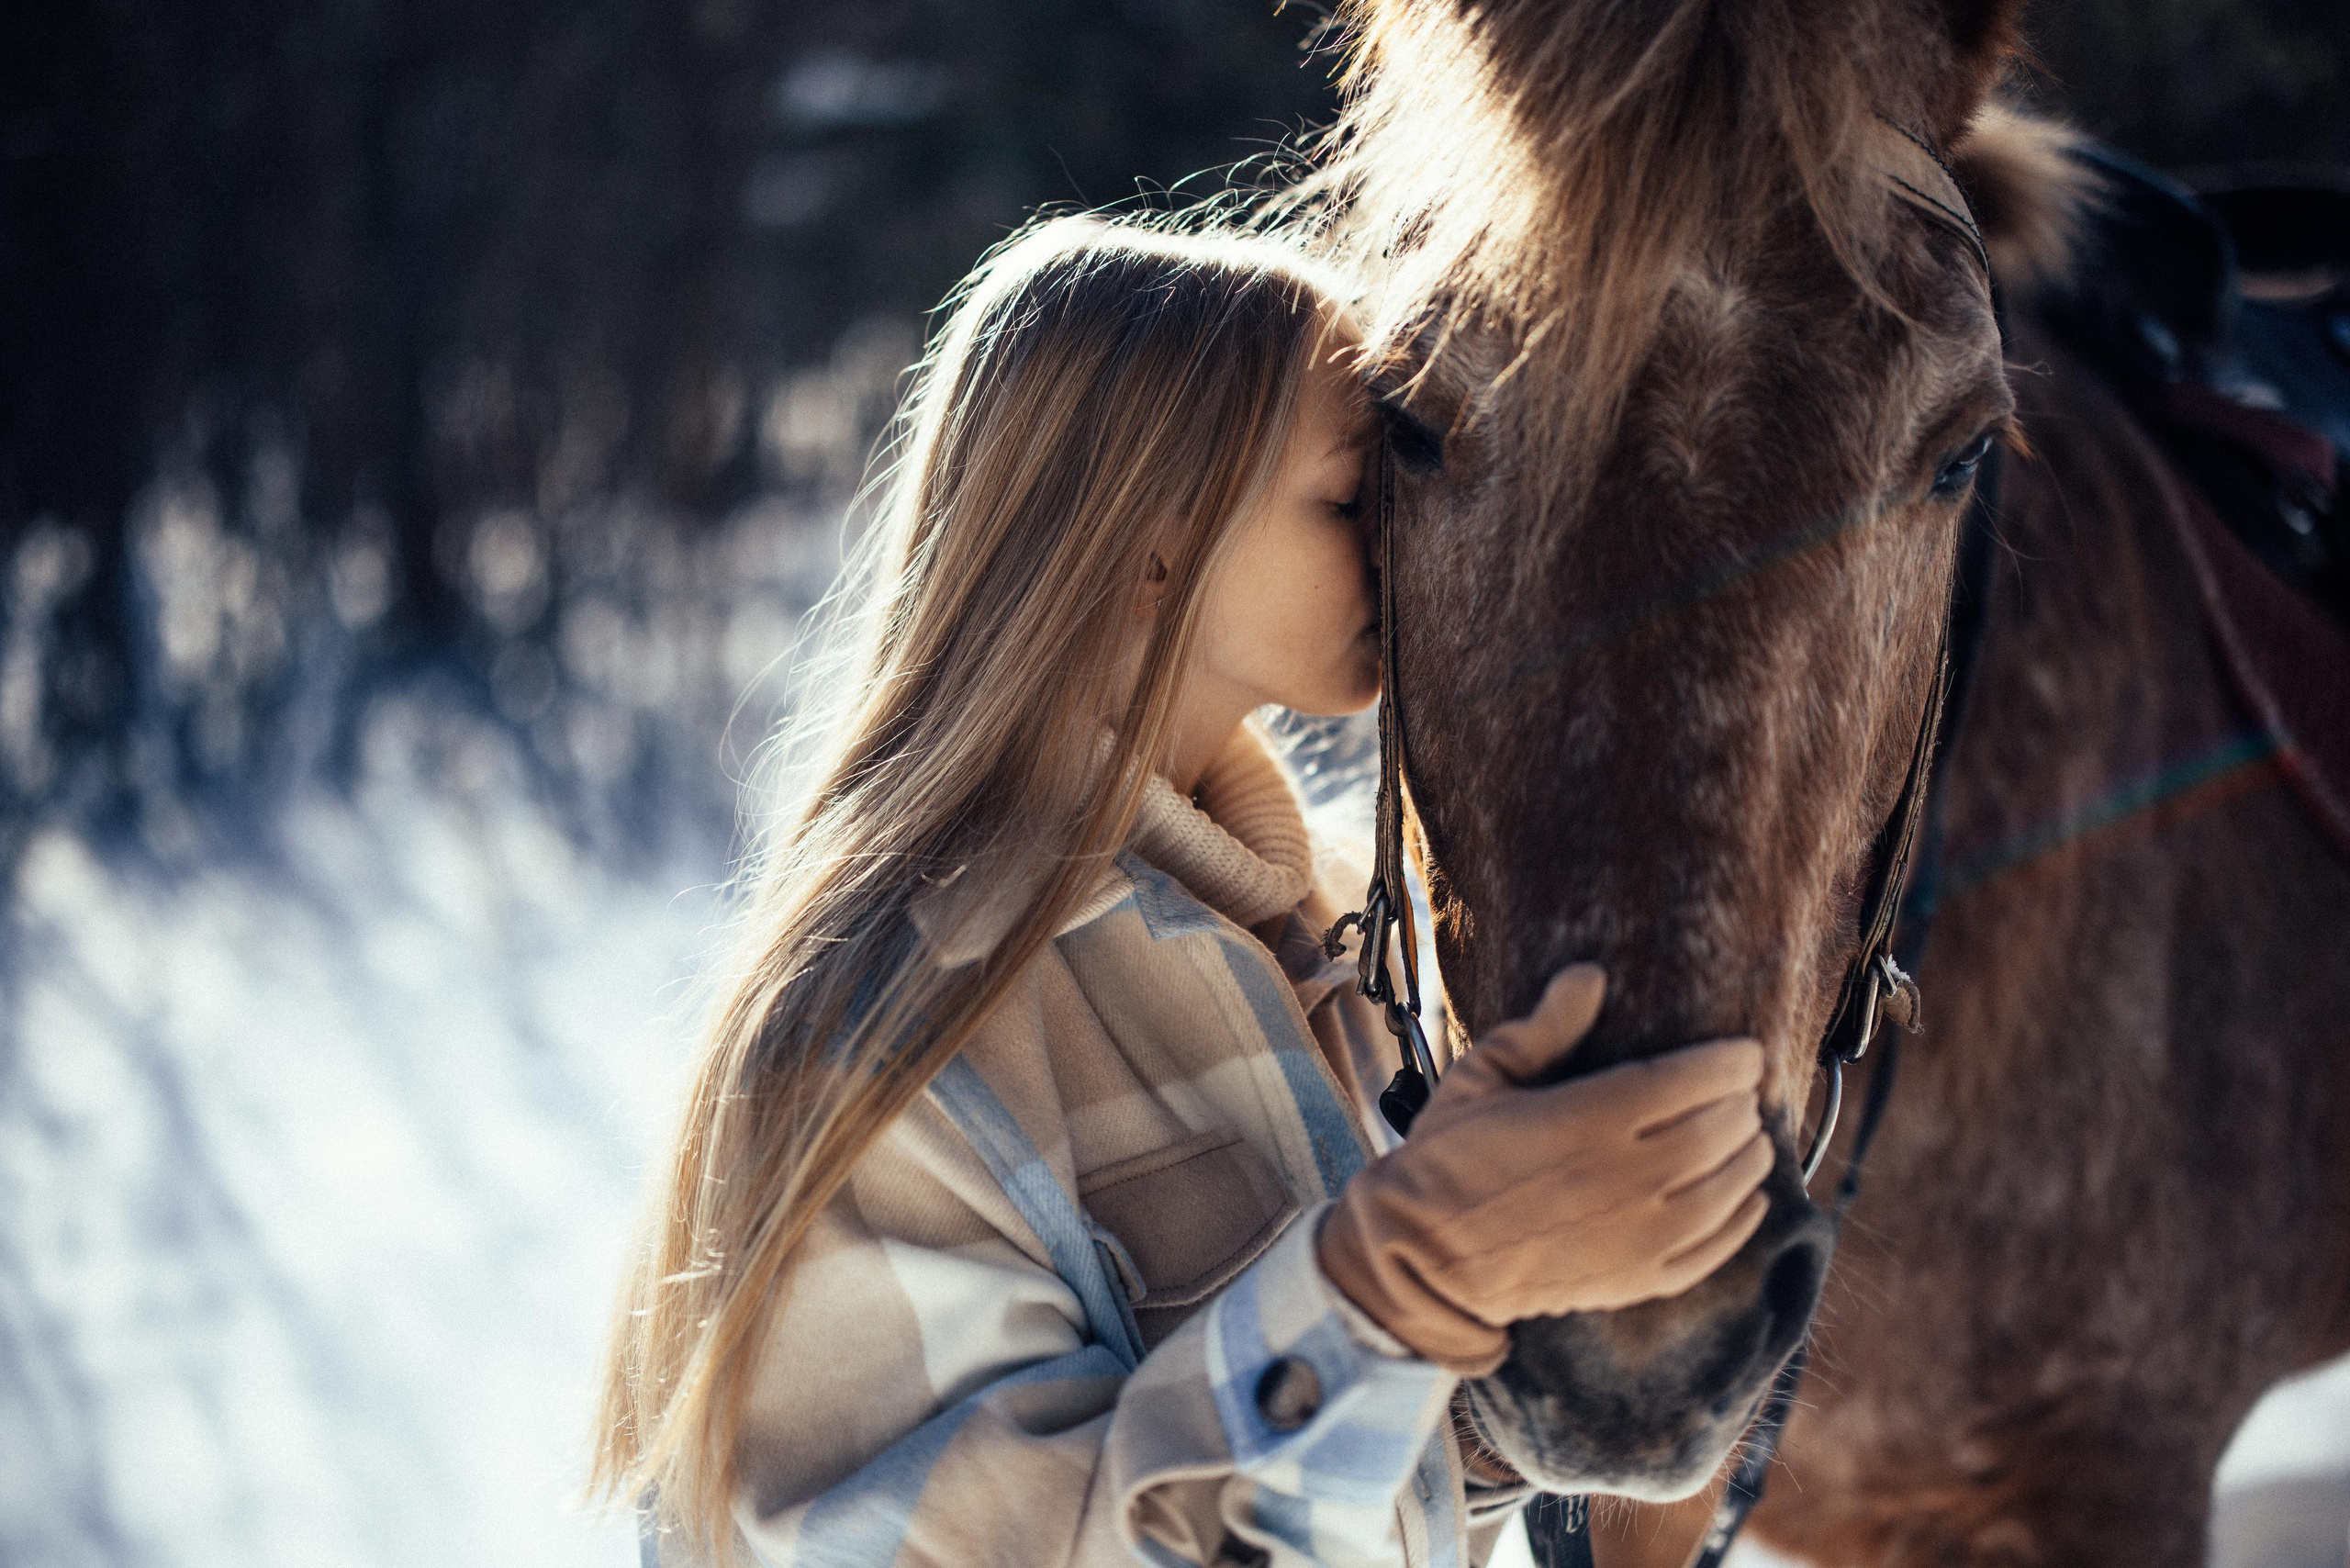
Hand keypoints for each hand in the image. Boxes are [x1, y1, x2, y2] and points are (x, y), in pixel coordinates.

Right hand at [1317, 965, 1770, 1373]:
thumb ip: (1542, 1030)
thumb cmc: (1448, 1158)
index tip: (1743, 1054)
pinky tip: (1748, 1198)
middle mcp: (1620, 1177)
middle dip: (1740, 1106)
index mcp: (1584, 1119)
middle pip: (1717, 1131)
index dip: (1730, 1064)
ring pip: (1726, 1189)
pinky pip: (1713, 1250)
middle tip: (1741, 1092)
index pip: (1689, 1081)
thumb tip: (1591, 976)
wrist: (1424, 1258)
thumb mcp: (1480, 1079)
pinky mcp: (1634, 1281)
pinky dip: (1741, 1220)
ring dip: (1750, 1157)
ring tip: (1748, 1137)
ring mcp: (1633, 1237)